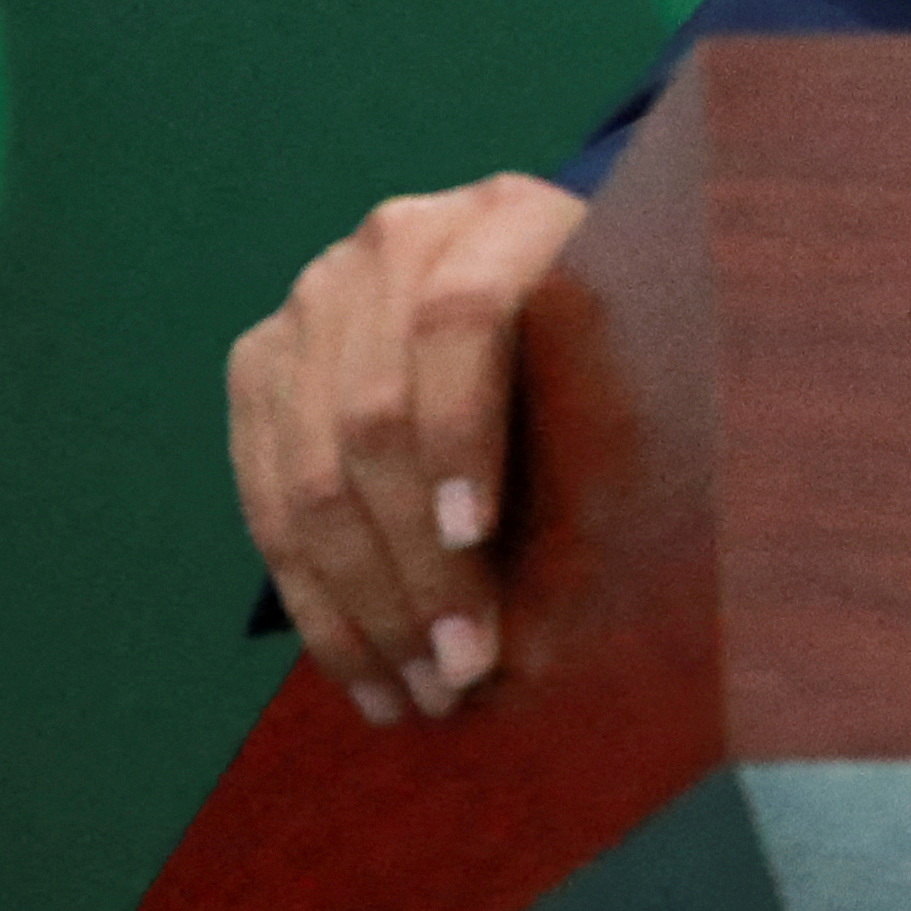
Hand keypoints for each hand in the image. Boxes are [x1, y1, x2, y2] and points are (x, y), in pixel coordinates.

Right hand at [224, 172, 585, 724]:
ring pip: (311, 472)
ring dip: (363, 604)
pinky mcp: (264, 361)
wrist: (549, 290)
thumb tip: (562, 610)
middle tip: (461, 671)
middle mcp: (395, 241)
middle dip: (415, 565)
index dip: (460, 434)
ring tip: (419, 695)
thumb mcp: (646, 369)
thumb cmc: (628, 345)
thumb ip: (607, 440)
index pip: (461, 320)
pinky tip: (362, 669)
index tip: (476, 539)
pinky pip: (265, 495)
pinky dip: (314, 595)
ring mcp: (317, 297)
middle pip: (374, 416)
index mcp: (506, 216)